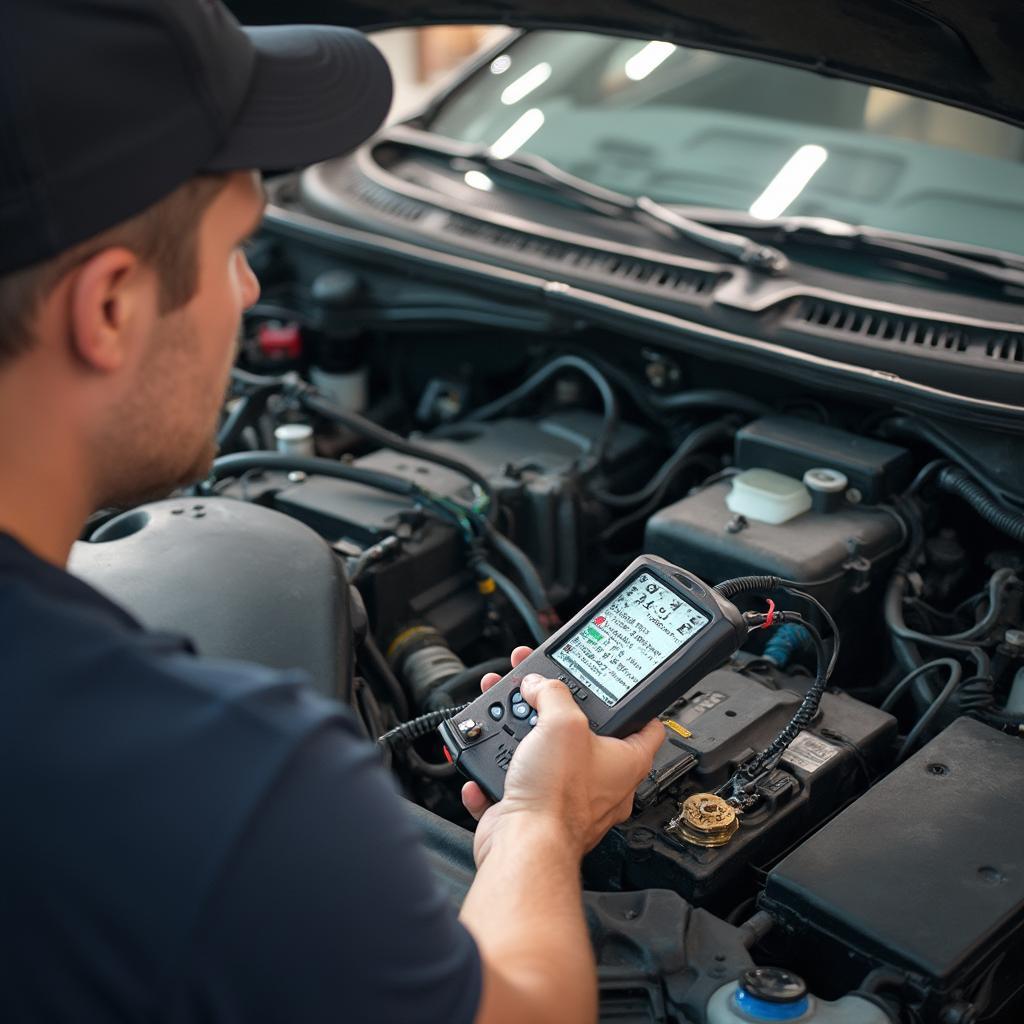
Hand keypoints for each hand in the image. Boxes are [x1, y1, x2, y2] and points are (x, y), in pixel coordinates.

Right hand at [461, 647, 664, 865]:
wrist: (523, 847)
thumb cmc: (557, 797)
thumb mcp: (562, 723)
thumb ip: (552, 693)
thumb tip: (539, 684)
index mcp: (626, 762)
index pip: (646, 726)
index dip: (634, 704)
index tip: (617, 690)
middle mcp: (602, 784)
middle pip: (582, 735)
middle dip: (554, 710)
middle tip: (538, 692)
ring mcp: (567, 801)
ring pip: (544, 756)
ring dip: (518, 734)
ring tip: (502, 715)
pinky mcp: (535, 814)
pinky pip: (515, 785)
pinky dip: (498, 772)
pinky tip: (488, 759)